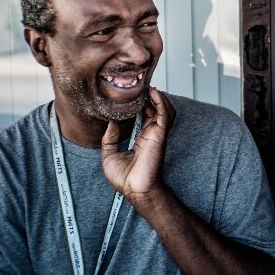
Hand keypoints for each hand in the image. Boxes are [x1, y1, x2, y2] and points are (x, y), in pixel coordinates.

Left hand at [101, 87, 174, 206]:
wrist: (135, 190)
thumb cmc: (125, 179)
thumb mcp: (109, 155)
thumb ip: (109, 138)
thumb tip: (110, 122)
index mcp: (142, 139)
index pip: (145, 116)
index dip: (142, 103)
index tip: (135, 93)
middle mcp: (151, 134)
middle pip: (156, 109)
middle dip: (151, 96)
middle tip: (142, 84)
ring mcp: (157, 134)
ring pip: (164, 109)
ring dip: (159, 96)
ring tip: (149, 85)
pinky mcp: (160, 135)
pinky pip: (164, 114)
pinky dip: (161, 101)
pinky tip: (154, 92)